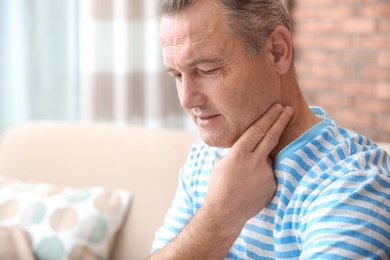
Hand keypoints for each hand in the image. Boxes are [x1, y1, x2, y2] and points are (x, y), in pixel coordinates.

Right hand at [204, 104, 293, 225]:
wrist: (225, 212)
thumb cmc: (218, 186)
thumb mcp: (223, 163)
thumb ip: (238, 152)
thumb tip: (249, 145)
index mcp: (238, 153)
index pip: (258, 129)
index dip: (269, 117)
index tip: (278, 107)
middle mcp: (254, 161)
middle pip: (271, 136)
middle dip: (280, 120)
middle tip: (288, 109)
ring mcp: (265, 174)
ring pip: (267, 157)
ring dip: (261, 160)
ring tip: (245, 175)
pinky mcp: (272, 185)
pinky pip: (268, 173)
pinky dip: (261, 175)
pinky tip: (249, 186)